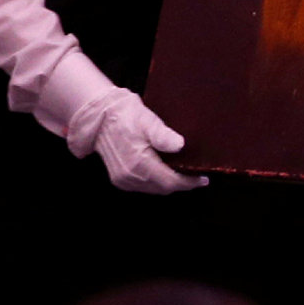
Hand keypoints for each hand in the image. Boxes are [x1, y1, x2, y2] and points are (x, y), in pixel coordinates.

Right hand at [84, 94, 206, 194]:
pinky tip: (164, 172)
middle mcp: (131, 176)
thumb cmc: (126, 115)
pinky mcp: (119, 179)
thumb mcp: (147, 120)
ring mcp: (123, 180)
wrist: (100, 117)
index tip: (202, 179)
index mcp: (139, 163)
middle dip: (181, 184)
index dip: (188, 182)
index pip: (170, 182)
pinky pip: (143, 186)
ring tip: (183, 174)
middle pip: (163, 188)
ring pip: (153, 189)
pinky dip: (155, 182)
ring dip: (168, 184)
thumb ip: (163, 135)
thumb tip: (180, 145)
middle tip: (195, 176)